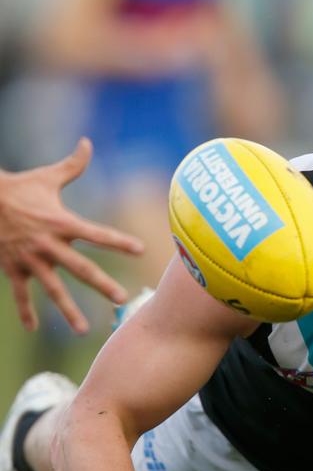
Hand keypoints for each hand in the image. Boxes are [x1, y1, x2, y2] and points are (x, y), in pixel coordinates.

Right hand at [0, 138, 143, 332]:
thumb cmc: (19, 188)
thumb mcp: (47, 177)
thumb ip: (73, 164)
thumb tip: (87, 141)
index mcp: (62, 223)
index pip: (97, 234)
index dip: (118, 241)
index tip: (140, 250)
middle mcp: (49, 244)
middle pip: (81, 268)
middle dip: (102, 284)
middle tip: (122, 298)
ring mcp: (30, 260)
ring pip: (53, 290)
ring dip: (68, 310)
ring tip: (84, 329)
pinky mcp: (12, 269)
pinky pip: (20, 294)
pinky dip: (25, 311)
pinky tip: (34, 328)